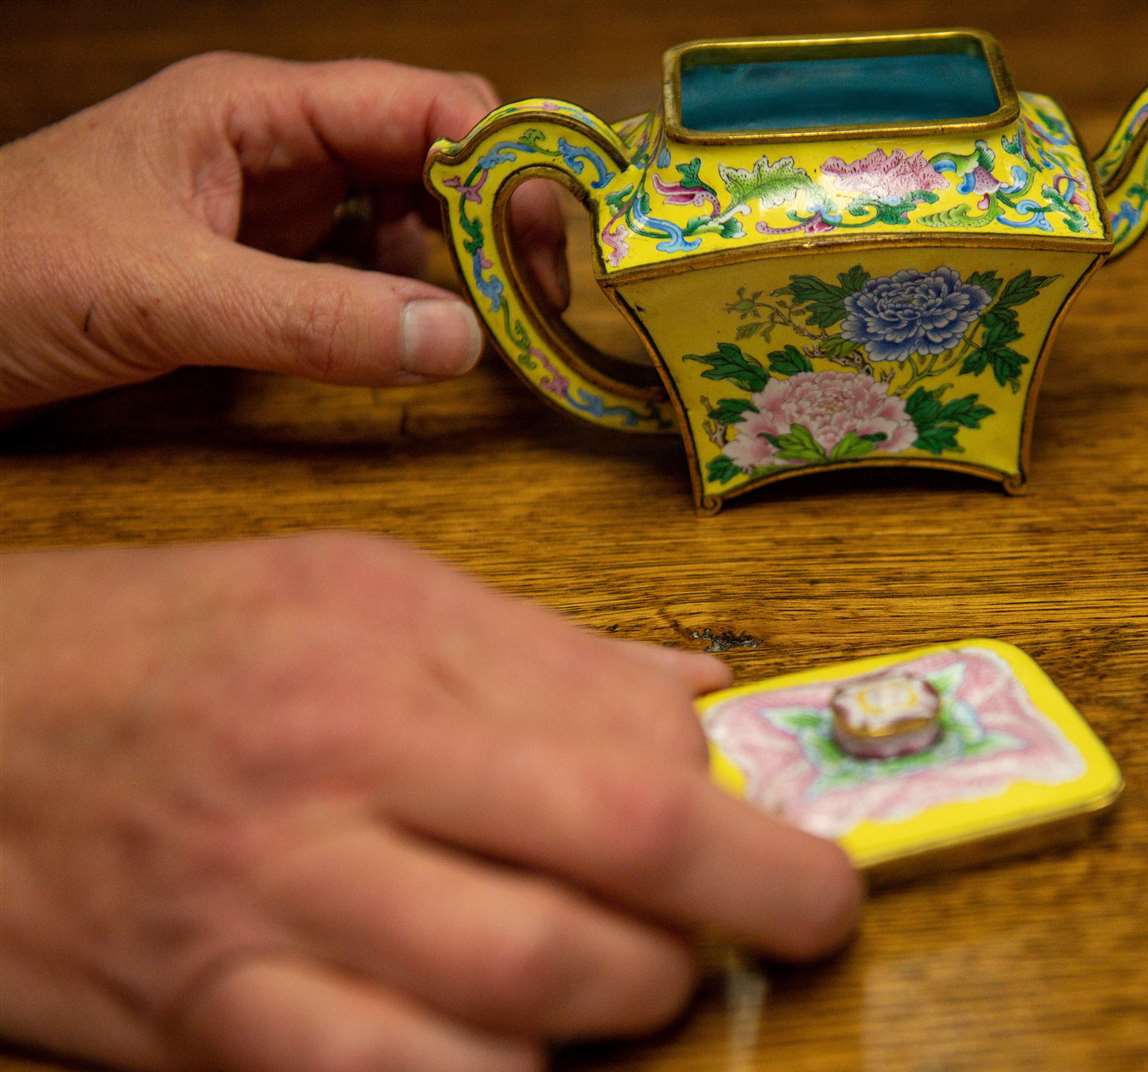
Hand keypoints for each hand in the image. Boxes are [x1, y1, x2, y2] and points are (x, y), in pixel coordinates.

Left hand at [0, 53, 564, 411]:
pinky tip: (398, 337)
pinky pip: (356, 270)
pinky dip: (394, 302)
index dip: (500, 165)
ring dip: (445, 267)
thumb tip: (462, 342)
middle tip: (530, 301)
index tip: (546, 248)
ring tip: (466, 327)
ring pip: (400, 216)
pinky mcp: (250, 265)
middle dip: (488, 220)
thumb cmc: (4, 276)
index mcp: (253, 108)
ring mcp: (262, 205)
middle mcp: (270, 145)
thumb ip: (316, 321)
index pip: (422, 105)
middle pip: (427, 157)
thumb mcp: (167, 297)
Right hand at [0, 534, 861, 1071]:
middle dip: (745, 908)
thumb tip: (702, 697)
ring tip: (639, 977)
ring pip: (525, 990)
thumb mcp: (364, 587)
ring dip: (629, 1001)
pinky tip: (522, 1052)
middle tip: (774, 919)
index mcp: (396, 646)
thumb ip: (545, 652)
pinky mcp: (213, 1023)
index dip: (743, 808)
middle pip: (612, 858)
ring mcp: (277, 905)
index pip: (633, 743)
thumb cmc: (180, 643)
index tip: (783, 833)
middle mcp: (346, 767)